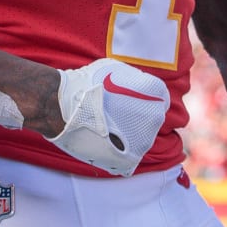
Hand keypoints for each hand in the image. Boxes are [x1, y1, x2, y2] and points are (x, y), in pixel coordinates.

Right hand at [49, 59, 167, 176]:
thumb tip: (137, 84)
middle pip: (151, 117)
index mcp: (156, 92)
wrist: (67, 107)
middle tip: (116, 114)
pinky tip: (106, 140)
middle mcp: (157, 116)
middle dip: (138, 116)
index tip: (130, 101)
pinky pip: (131, 152)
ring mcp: (146, 139)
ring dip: (130, 132)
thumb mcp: (116, 69)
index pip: (159, 97)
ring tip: (107, 127)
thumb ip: (133, 78)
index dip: (144, 98)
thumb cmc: (89, 84)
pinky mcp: (133, 157)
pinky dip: (122, 148)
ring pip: (142, 136)